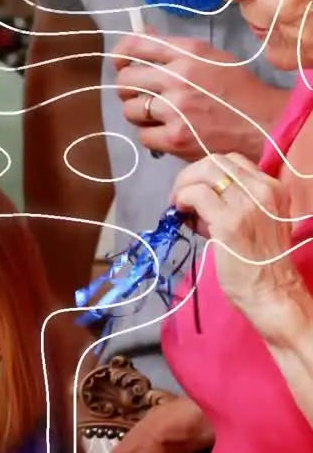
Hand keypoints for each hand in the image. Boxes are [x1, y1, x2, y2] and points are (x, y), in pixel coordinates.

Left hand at [113, 34, 286, 161]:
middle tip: (141, 95)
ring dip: (139, 114)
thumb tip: (142, 35)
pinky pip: (142, 135)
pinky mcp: (175, 138)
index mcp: (189, 53)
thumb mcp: (212, 58)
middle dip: (128, 88)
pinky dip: (151, 135)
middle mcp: (179, 78)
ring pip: (130, 110)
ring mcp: (175, 110)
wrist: (264, 124)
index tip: (120, 63)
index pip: (136, 45)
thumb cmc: (239, 90)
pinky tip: (168, 131)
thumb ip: (175, 50)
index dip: (121, 54)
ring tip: (159, 115)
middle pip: (125, 81)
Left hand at [171, 153, 306, 338]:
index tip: (194, 191)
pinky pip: (196, 194)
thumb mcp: (255, 220)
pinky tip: (180, 214)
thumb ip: (232, 202)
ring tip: (178, 206)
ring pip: (205, 172)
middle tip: (178, 197)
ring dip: (183, 185)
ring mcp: (248, 204)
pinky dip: (181, 199)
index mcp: (273, 187)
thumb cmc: (259, 262)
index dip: (205, 172)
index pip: (231, 161)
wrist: (272, 291)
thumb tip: (195, 197)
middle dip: (190, 175)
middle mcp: (264, 190)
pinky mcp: (229, 221)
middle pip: (216, 161)